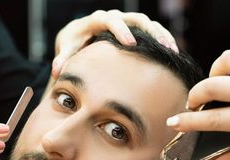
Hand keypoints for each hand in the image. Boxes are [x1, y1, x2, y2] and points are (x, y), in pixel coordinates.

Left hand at [52, 9, 177, 77]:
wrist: (79, 35)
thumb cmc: (72, 43)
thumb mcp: (66, 49)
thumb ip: (62, 58)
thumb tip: (56, 70)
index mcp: (97, 21)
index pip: (110, 21)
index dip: (120, 30)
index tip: (130, 44)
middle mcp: (114, 18)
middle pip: (135, 18)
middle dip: (150, 31)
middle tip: (163, 47)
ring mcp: (125, 22)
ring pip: (147, 23)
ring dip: (162, 35)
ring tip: (173, 51)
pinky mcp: (133, 29)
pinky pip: (151, 30)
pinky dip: (162, 38)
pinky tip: (172, 53)